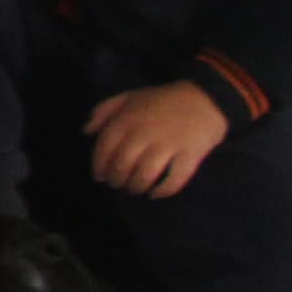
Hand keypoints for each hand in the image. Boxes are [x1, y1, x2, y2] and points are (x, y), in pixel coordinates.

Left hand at [87, 81, 232, 199]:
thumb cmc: (162, 99)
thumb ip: (104, 111)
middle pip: (122, 165)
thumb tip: (87, 131)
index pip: (105, 148)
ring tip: (134, 189)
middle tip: (117, 185)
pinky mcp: (189, 155)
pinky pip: (174, 180)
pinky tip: (155, 194)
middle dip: (116, 179)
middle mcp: (144, 133)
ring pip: (144, 175)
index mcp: (127, 119)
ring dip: (135, 187)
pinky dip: (163, 191)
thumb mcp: (129, 97)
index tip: (99, 176)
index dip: (99, 165)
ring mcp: (168, 145)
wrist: (204, 98)